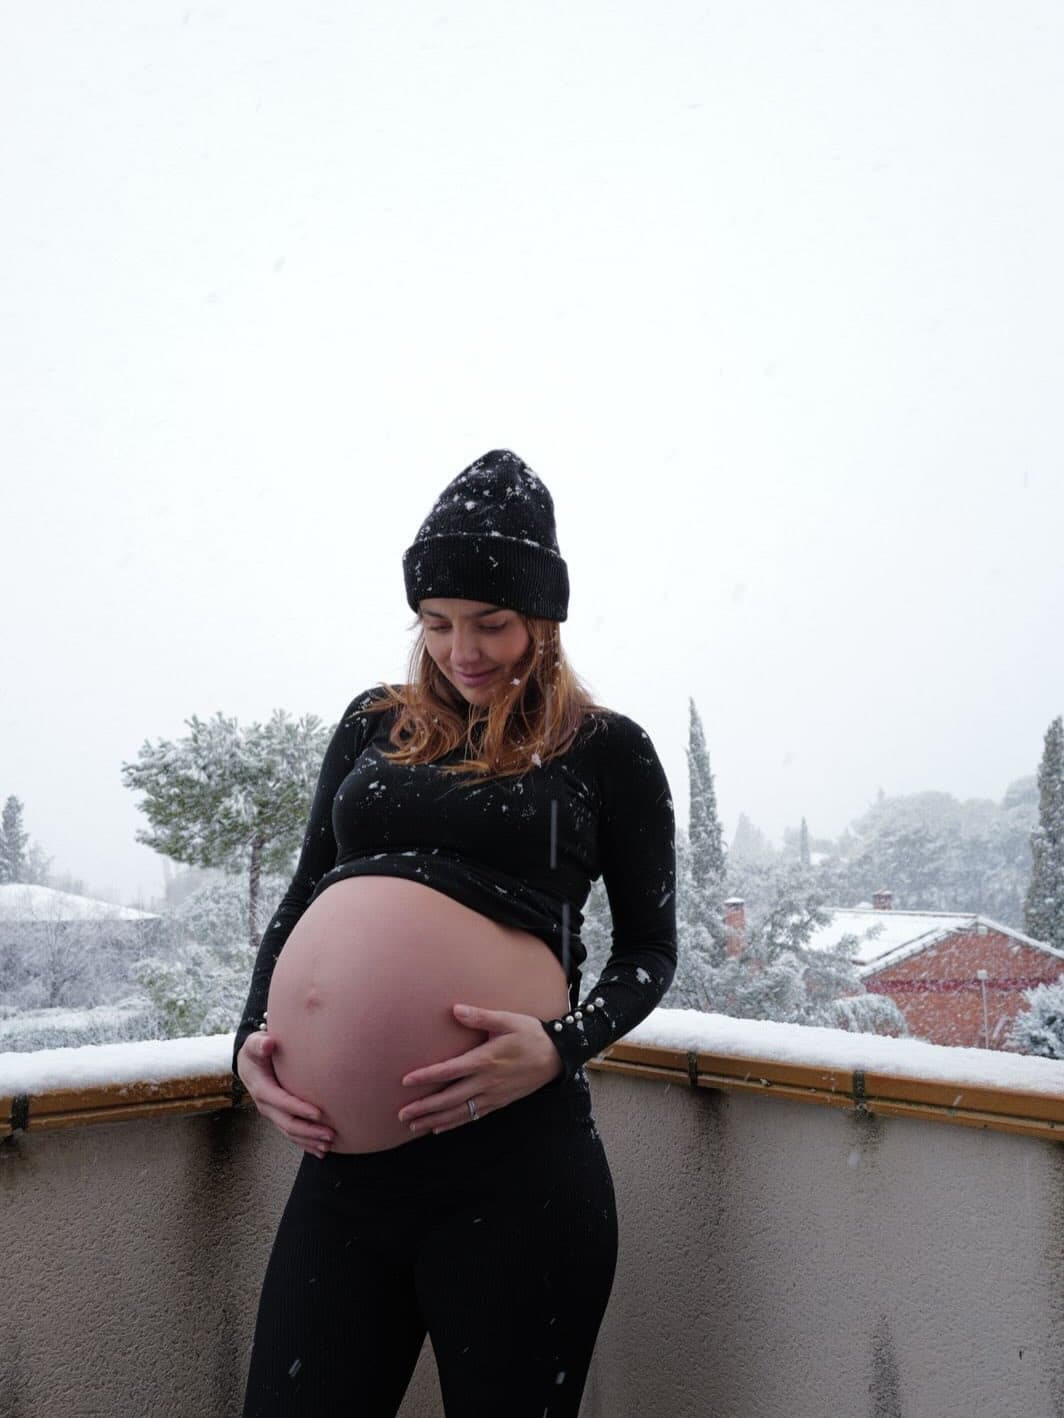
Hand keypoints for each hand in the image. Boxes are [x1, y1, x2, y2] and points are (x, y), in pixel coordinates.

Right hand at [236, 1032, 335, 1157]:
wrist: (248, 1064)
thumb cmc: (257, 1051)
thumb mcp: (255, 1044)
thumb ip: (260, 1043)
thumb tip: (269, 1042)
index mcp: (261, 1088)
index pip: (282, 1101)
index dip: (299, 1109)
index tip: (318, 1113)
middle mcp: (266, 1106)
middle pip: (288, 1124)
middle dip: (309, 1131)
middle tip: (330, 1134)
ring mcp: (272, 1114)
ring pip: (290, 1133)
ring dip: (309, 1141)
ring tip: (328, 1145)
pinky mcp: (278, 1117)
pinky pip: (291, 1134)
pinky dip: (305, 1144)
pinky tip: (319, 1151)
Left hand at [397, 1004, 562, 1134]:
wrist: (556, 1056)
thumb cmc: (530, 1034)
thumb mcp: (508, 1020)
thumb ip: (481, 1016)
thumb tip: (455, 1009)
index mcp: (485, 1060)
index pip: (449, 1071)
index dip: (426, 1076)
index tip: (405, 1081)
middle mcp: (486, 1081)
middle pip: (449, 1098)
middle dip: (424, 1107)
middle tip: (401, 1115)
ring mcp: (493, 1095)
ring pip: (459, 1112)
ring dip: (435, 1120)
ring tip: (414, 1125)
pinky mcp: (499, 1102)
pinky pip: (473, 1116)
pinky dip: (454, 1124)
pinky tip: (439, 1128)